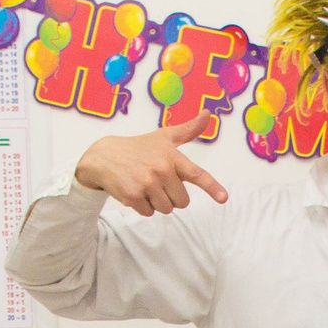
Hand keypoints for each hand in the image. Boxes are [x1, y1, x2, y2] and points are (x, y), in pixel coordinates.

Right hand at [74, 114, 228, 216]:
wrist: (103, 156)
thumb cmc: (139, 147)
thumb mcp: (163, 137)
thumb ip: (188, 129)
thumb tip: (208, 114)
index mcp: (172, 157)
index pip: (196, 174)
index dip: (211, 187)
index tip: (223, 198)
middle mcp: (161, 170)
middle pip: (182, 202)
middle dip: (171, 196)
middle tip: (157, 181)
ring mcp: (147, 183)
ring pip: (166, 209)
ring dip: (157, 202)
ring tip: (145, 185)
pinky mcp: (133, 196)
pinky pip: (149, 213)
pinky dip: (143, 207)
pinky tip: (135, 191)